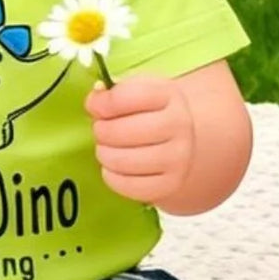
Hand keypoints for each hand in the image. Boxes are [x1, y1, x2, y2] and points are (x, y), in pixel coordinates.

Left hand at [85, 75, 194, 204]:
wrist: (184, 141)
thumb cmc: (153, 114)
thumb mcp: (140, 94)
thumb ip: (113, 94)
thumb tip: (94, 103)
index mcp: (169, 96)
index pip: (128, 97)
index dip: (103, 103)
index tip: (94, 106)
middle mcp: (179, 126)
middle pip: (123, 131)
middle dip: (101, 131)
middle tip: (100, 131)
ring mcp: (177, 158)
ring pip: (122, 160)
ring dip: (104, 154)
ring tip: (105, 149)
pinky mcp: (170, 184)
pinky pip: (129, 185)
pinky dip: (111, 177)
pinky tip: (112, 168)